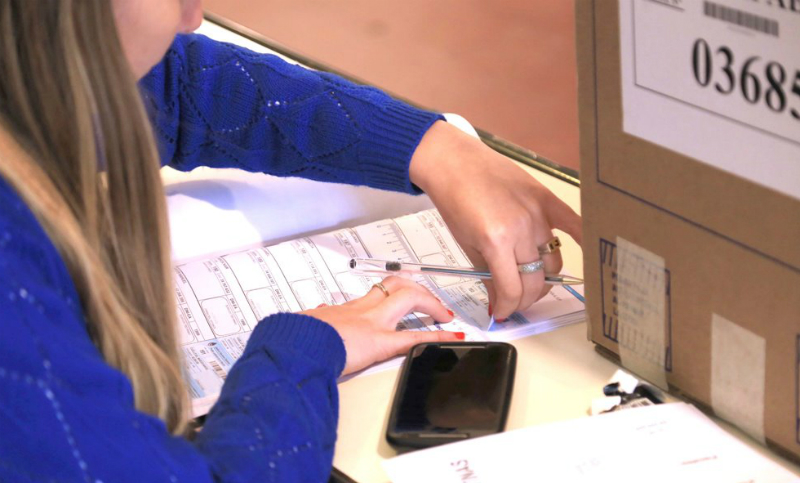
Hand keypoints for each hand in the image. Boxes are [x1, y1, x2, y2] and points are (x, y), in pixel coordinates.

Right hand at [300, 276, 463, 374]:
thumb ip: (315, 320)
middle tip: (432, 303)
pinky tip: (452, 336)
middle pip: (397, 286)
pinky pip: (415, 337)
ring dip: (431, 304)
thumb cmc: (295, 339)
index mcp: (346, 309)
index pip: (376, 293)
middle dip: (419, 292)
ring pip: (409, 297)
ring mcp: (373, 322)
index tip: (402, 293)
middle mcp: (362, 309)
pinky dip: (437, 336)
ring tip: (445, 315)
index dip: (394, 291)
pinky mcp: (379, 342)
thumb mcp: (306, 324)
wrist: (294, 347)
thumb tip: (314, 317)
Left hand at [410, 121, 581, 320]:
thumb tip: (499, 302)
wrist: (454, 162)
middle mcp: (522, 229)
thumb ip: (487, 276)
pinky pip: (575, 225)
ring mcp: (538, 213)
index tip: (502, 313)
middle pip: (535, 280)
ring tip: (529, 281)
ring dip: (542, 278)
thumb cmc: (454, 200)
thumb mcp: (465, 244)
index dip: (508, 308)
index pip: (513, 290)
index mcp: (496, 241)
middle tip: (514, 301)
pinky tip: (588, 255)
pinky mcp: (546, 199)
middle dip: (524, 299)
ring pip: (552, 261)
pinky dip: (583, 242)